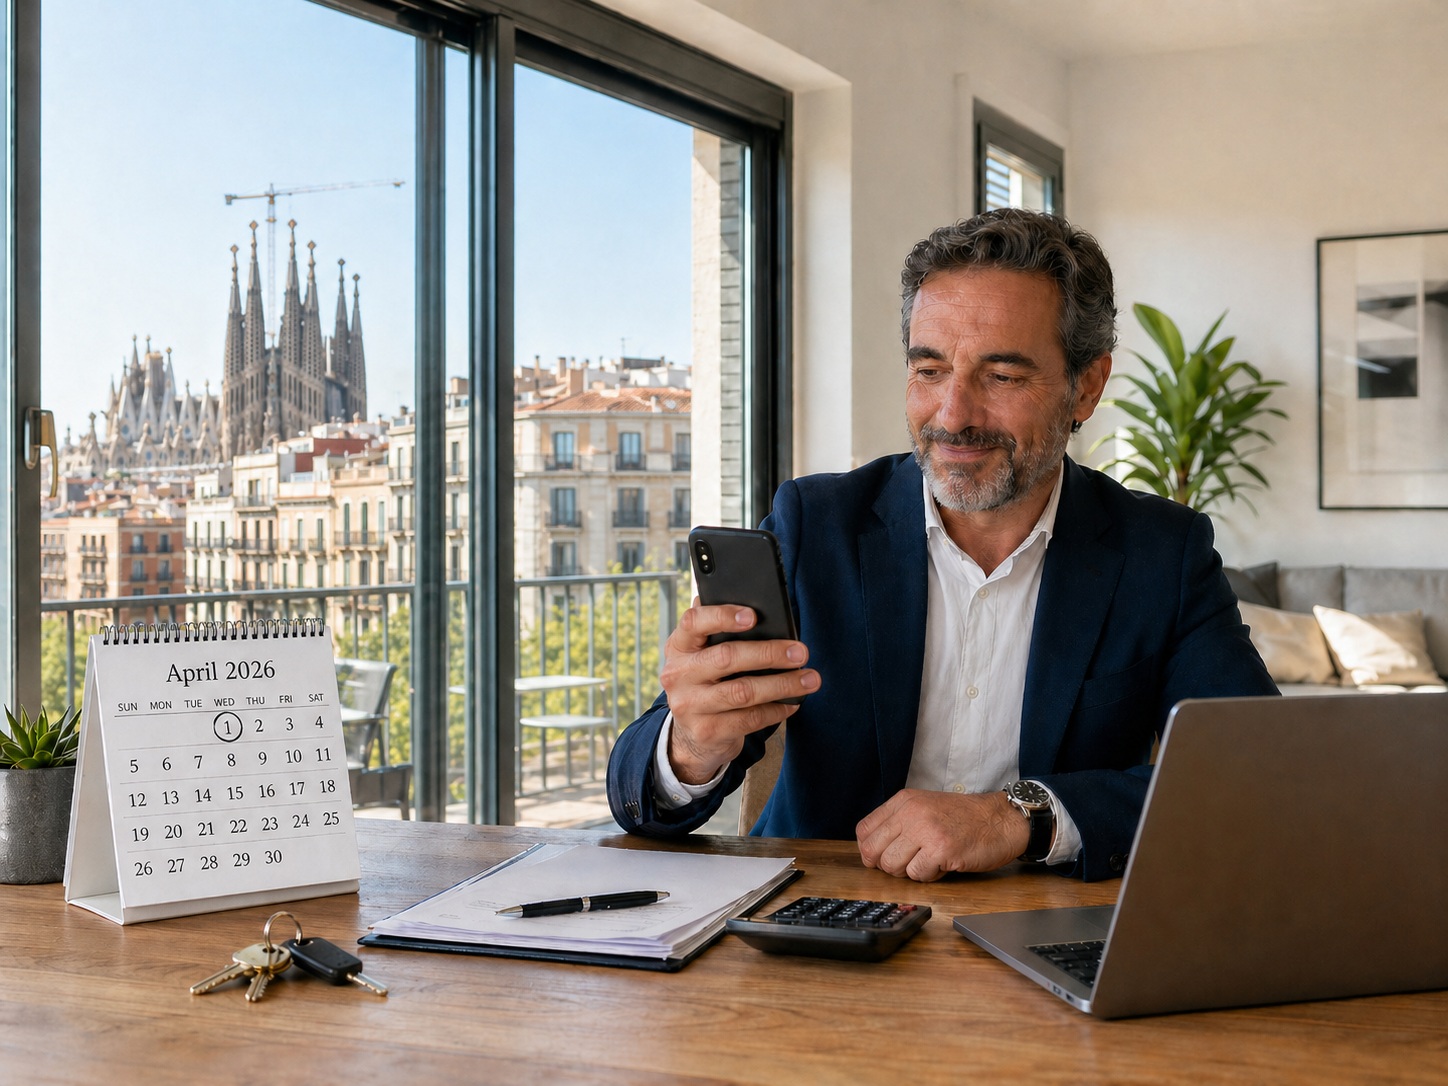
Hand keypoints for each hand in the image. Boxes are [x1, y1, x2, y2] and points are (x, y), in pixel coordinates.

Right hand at [661, 599, 819, 784]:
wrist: (690, 735)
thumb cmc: (706, 683)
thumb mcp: (702, 657)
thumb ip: (719, 634)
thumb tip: (756, 608)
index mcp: (679, 647)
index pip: (694, 622)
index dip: (722, 616)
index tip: (754, 616)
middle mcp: (678, 675)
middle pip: (727, 657)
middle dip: (769, 653)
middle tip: (800, 652)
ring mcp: (689, 706)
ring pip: (743, 692)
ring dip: (782, 684)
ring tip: (809, 679)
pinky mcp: (706, 731)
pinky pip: (749, 719)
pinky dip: (776, 710)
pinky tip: (791, 703)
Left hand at [855, 789, 1028, 880]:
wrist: (999, 819)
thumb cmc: (964, 818)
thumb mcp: (924, 807)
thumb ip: (898, 822)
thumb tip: (871, 849)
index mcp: (903, 801)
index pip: (864, 830)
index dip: (870, 850)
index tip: (883, 856)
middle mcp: (911, 812)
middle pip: (873, 851)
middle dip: (887, 865)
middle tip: (907, 863)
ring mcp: (925, 830)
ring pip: (892, 865)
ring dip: (909, 871)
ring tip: (928, 861)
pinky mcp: (941, 849)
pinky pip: (917, 874)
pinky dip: (929, 876)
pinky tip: (943, 864)